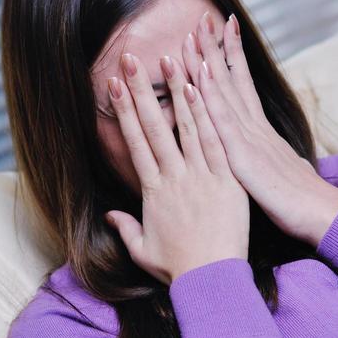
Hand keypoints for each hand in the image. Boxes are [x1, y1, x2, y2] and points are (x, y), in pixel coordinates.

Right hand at [104, 51, 248, 284]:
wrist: (211, 278)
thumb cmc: (178, 266)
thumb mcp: (143, 250)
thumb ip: (125, 228)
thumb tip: (109, 215)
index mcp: (153, 191)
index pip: (135, 142)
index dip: (124, 111)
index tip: (114, 86)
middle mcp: (174, 177)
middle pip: (155, 126)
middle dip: (141, 90)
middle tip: (130, 60)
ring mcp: (201, 176)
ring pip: (188, 126)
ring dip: (178, 91)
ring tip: (171, 59)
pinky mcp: (227, 180)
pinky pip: (216, 142)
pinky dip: (208, 116)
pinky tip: (203, 90)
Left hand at [186, 13, 337, 247]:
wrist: (322, 217)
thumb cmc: (300, 202)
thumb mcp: (279, 173)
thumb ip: (266, 158)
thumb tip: (265, 152)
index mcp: (260, 132)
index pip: (242, 84)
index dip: (231, 56)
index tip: (222, 29)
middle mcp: (255, 128)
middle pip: (231, 80)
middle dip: (217, 47)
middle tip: (205, 16)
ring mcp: (249, 139)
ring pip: (224, 93)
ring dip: (209, 61)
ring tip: (196, 33)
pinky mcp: (244, 157)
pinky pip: (223, 122)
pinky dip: (210, 98)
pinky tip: (198, 76)